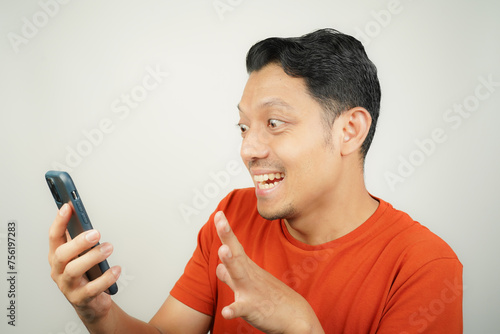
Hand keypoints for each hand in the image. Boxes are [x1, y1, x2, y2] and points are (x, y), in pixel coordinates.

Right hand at [48, 203, 120, 323]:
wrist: (91, 304)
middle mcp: (59, 271)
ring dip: (93, 257)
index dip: (59, 221)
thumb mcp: (81, 256)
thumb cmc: (86, 275)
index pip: (54, 237)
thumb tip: (84, 217)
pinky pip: (92, 288)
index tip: (68, 207)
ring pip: (74, 270)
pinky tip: (116, 269)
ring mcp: (68, 286)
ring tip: (109, 248)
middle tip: (96, 233)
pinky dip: (106, 278)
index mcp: (57, 257)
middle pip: (62, 254)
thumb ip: (81, 239)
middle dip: (79, 242)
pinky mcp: (81, 298)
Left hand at [214, 211, 323, 333]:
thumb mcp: (249, 284)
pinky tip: (226, 311)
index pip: (235, 246)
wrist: (296, 318)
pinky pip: (241, 308)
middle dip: (227, 236)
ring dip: (231, 262)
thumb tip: (219, 267)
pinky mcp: (253, 309)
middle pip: (236, 252)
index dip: (226, 231)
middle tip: (220, 220)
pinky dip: (233, 310)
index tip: (218, 213)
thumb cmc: (271, 299)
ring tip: (223, 250)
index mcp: (247, 268)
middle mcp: (248, 275)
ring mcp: (251, 291)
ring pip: (239, 274)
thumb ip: (231, 275)